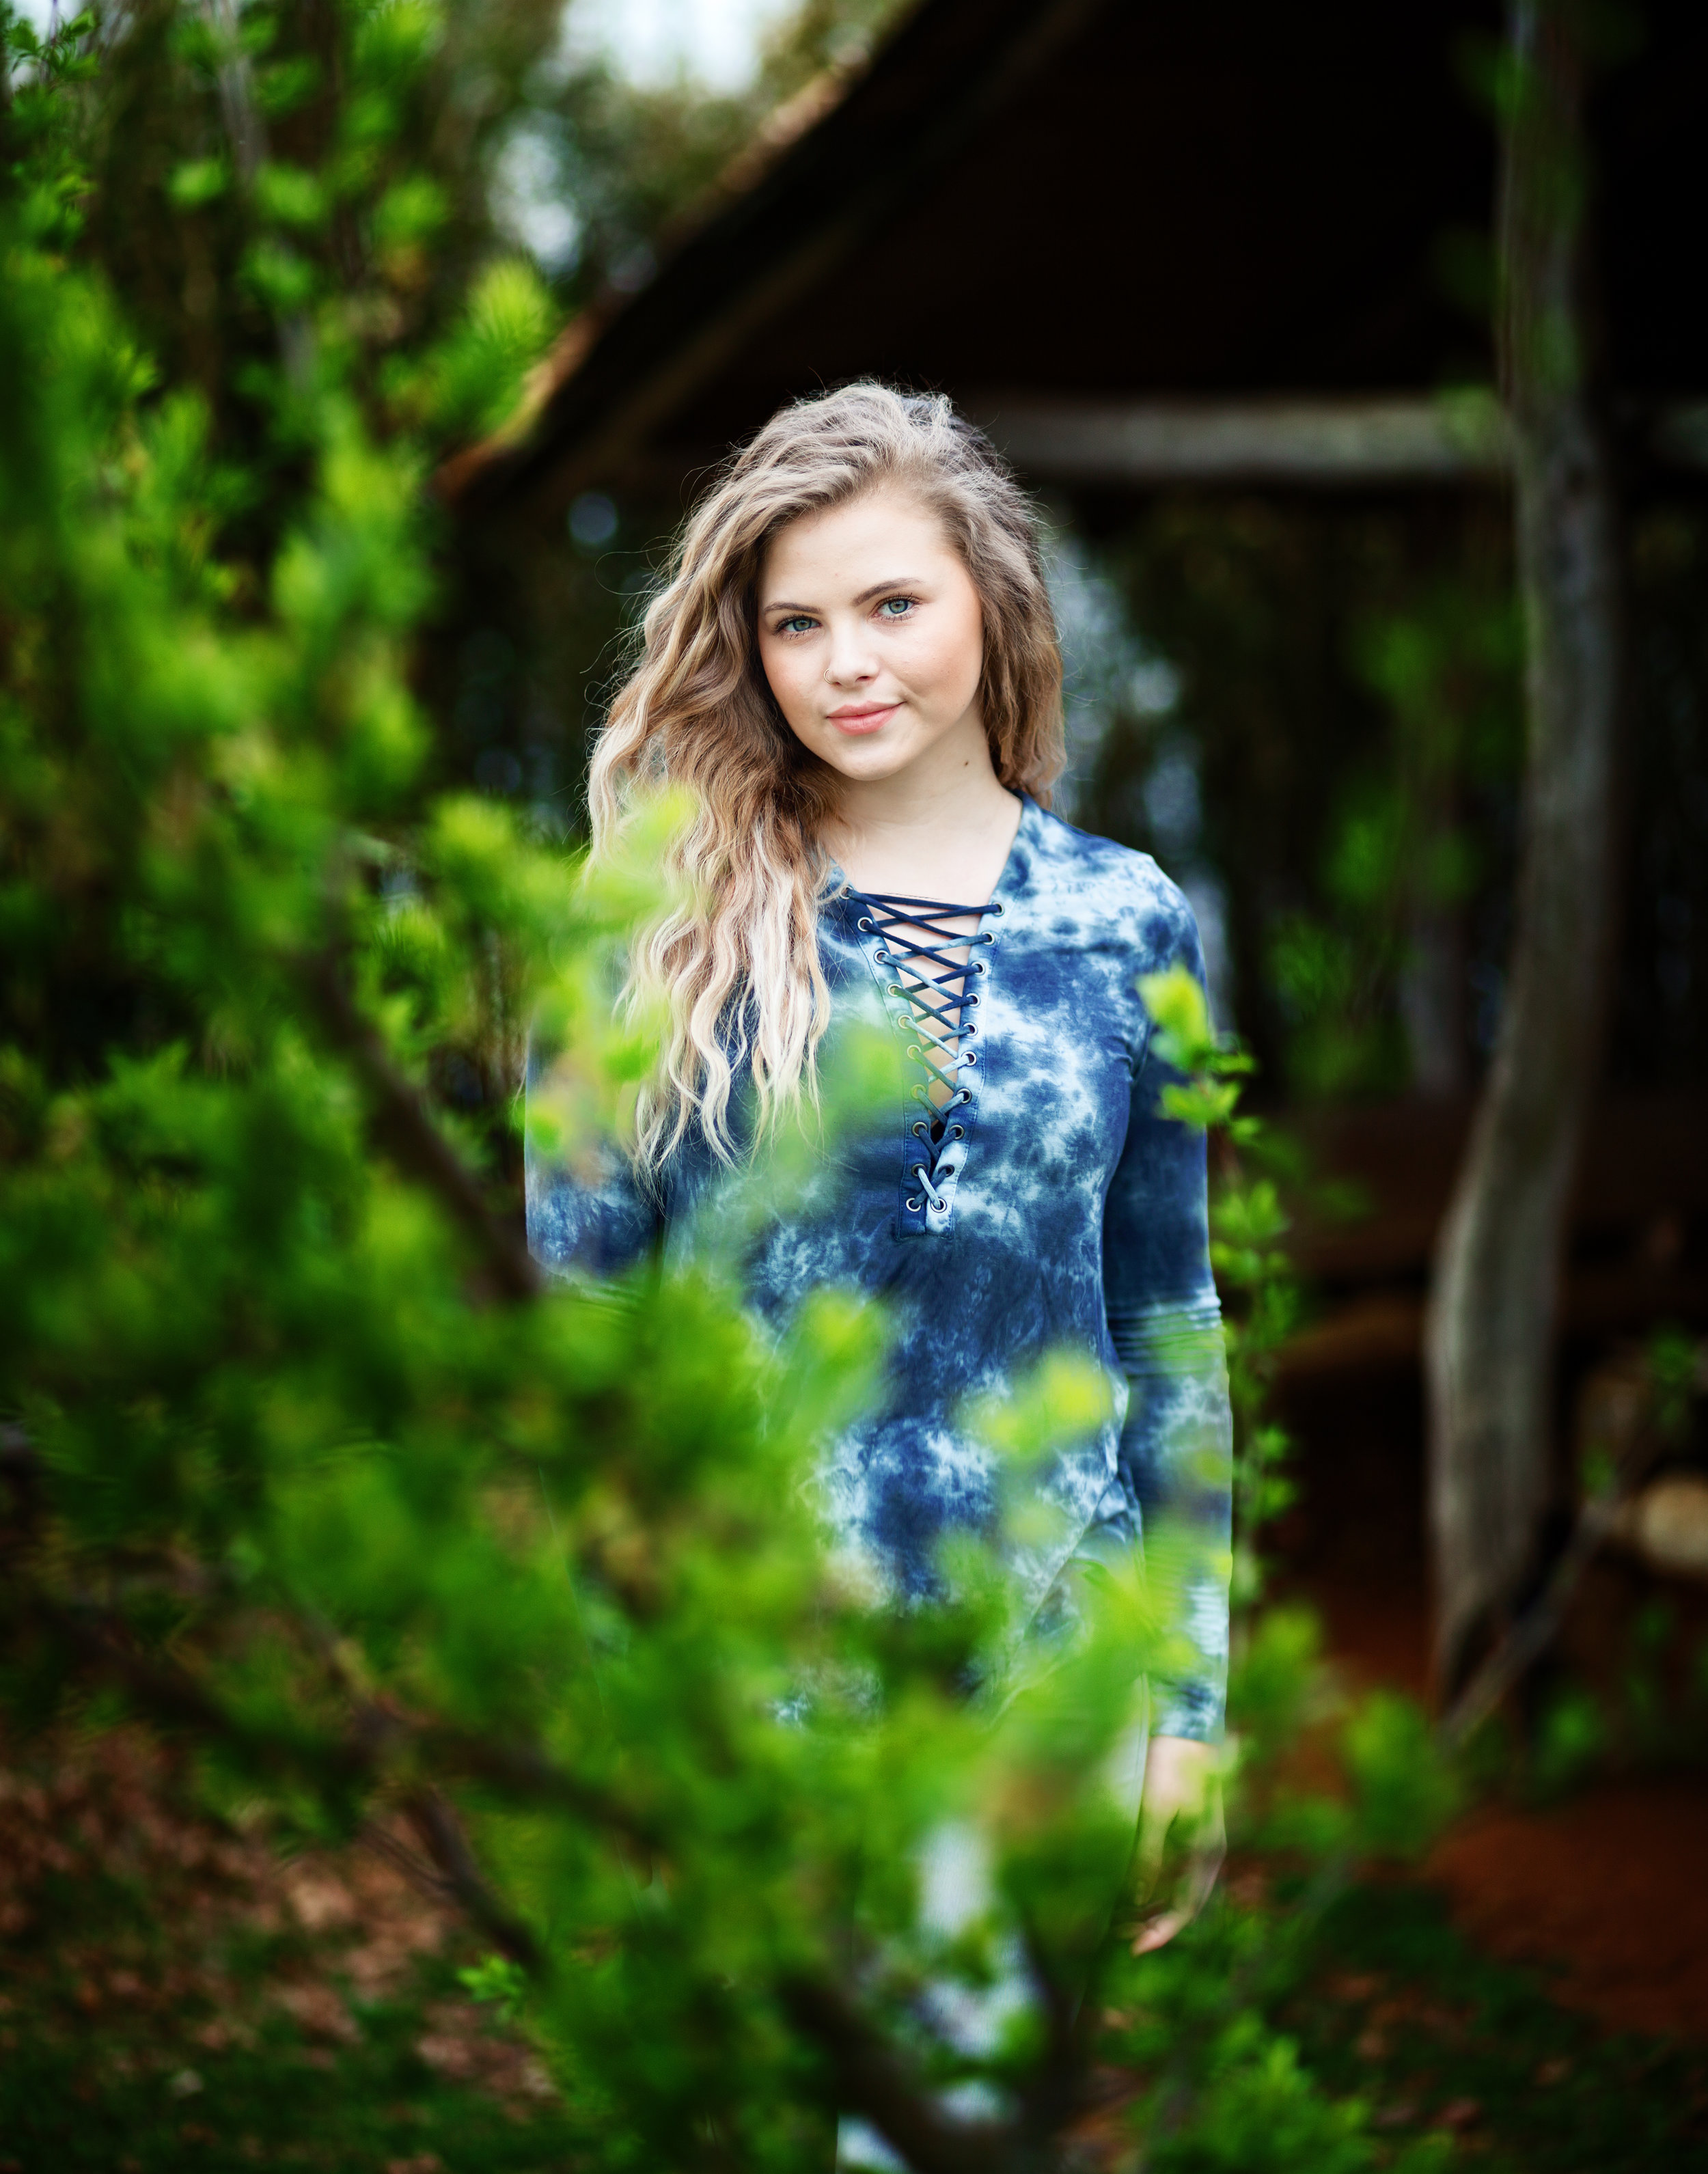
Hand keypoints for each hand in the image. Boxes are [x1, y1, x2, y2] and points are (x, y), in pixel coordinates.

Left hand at [1130, 1734, 1224, 1954]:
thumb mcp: (1154, 1811)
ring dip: (1154, 1905)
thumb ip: (1148, 1855)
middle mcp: (1207, 1853)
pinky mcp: (1190, 1828)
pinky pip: (1175, 1869)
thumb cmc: (1170, 1767)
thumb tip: (1136, 1899)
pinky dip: (1156, 1883)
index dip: (1161, 1932)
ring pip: (1179, 1888)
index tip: (1135, 1948)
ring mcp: (1201, 1840)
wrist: (1185, 1727)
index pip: (1186, 1909)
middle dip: (1155, 1922)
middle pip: (1184, 1902)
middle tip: (1121, 1935)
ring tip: (1121, 1916)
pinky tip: (1132, 1885)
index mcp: (1205, 1852)